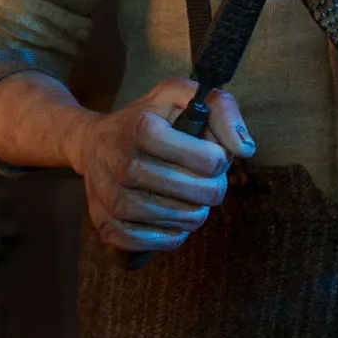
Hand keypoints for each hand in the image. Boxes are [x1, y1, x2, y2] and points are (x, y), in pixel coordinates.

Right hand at [70, 77, 254, 252]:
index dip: (219, 159)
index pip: (207, 159)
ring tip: (189, 196)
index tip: (213, 154)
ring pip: (180, 220)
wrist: (92, 144)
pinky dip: (173, 234)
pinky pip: (156, 242)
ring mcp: (112, 198)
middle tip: (206, 179)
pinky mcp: (106, 226)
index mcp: (142, 128)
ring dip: (195, 211)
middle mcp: (122, 163)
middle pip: (197, 193)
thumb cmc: (148, 118)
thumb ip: (221, 109)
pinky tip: (172, 216)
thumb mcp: (181, 95)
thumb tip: (245, 149)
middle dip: (212, 187)